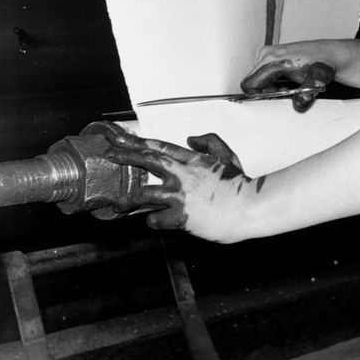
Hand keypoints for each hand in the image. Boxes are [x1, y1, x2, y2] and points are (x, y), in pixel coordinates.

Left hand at [106, 130, 260, 242]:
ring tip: (118, 204)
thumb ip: (209, 143)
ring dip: (129, 200)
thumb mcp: (227, 156)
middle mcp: (183, 175)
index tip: (120, 138)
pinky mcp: (181, 216)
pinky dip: (154, 220)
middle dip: (124, 156)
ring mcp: (180, 195)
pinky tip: (155, 221)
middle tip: (109, 155)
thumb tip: (191, 139)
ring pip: (143, 194)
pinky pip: (156, 219)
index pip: (159, 147)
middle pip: (146, 161)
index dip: (137, 141)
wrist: (250, 207)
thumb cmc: (241, 185)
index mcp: (193, 160)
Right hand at [240, 42, 336, 111]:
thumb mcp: (316, 80)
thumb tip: (299, 104)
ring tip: (288, 88)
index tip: (273, 98)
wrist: (329, 54)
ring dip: (270, 87)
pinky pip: (264, 73)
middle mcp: (267, 54)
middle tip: (285, 93)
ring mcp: (268, 53)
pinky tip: (286, 82)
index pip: (249, 84)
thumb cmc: (322, 64)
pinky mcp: (271, 55)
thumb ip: (306, 93)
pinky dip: (273, 81)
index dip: (258, 96)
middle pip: (253, 82)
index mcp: (272, 60)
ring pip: (258, 78)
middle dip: (266, 92)